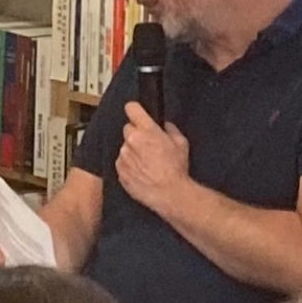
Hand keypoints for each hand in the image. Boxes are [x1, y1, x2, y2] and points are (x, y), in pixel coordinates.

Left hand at [116, 101, 190, 216]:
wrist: (170, 193)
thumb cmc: (177, 169)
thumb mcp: (181, 143)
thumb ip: (170, 130)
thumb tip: (164, 125)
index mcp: (146, 130)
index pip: (131, 108)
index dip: (135, 110)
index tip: (137, 114)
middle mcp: (131, 140)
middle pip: (127, 129)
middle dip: (136, 134)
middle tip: (148, 144)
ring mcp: (123, 156)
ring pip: (125, 147)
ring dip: (132, 151)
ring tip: (146, 163)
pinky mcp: (120, 171)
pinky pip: (122, 163)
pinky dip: (129, 165)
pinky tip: (141, 172)